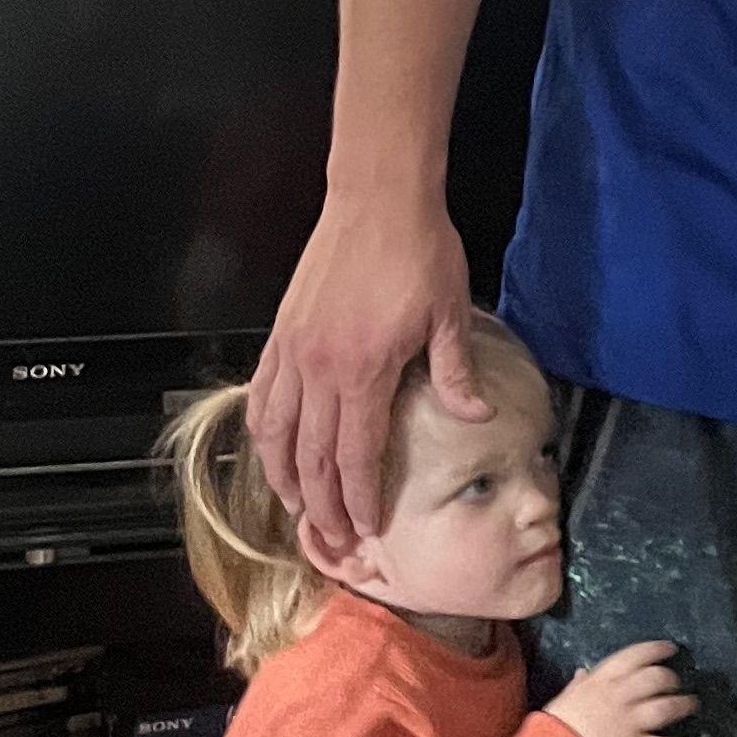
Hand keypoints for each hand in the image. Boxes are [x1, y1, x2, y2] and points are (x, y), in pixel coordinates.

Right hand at [250, 192, 488, 560]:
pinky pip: (261, 393)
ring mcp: (293, 350)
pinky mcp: (281, 332)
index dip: (358, 498)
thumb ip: (454, 373)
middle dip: (319, 506)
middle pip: (311, 456)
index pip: (355, 454)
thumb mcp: (450, 313)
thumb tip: (475, 418)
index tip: (365, 529)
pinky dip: (262, 430)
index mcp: (364, 371)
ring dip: (282, 478)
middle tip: (331, 539)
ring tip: (294, 510)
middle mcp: (318, 368)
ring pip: (276, 432)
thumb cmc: (420, 251)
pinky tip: (270, 449)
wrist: (379, 197)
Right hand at [546, 640, 697, 736]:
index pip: (636, 655)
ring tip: (691, 706)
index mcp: (603, 679)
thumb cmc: (555, 725)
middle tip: (678, 684)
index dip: (657, 650)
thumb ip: (580, 684)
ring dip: (684, 706)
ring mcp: (629, 723)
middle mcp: (621, 696)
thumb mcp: (566, 696)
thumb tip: (584, 672)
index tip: (671, 650)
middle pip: (657, 678)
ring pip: (666, 708)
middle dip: (672, 680)